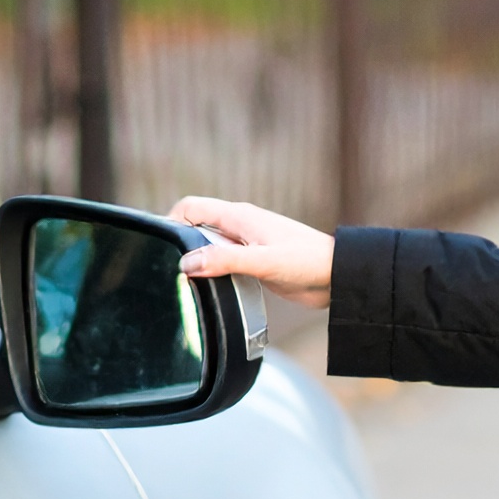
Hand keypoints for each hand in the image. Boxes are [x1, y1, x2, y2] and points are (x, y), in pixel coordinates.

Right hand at [169, 196, 335, 308]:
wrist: (337, 276)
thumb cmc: (307, 261)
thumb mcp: (262, 261)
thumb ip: (225, 260)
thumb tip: (187, 263)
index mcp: (239, 217)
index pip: (191, 207)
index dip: (171, 222)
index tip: (161, 247)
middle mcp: (239, 227)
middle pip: (196, 227)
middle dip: (181, 245)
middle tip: (172, 271)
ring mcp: (246, 244)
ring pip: (209, 247)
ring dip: (199, 262)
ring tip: (190, 284)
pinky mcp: (254, 262)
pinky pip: (223, 263)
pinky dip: (213, 273)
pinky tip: (212, 290)